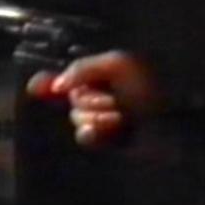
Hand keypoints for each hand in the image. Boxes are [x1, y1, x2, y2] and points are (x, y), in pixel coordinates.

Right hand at [26, 51, 158, 146]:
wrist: (168, 125)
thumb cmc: (150, 91)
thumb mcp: (118, 64)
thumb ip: (81, 68)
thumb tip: (57, 85)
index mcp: (108, 74)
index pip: (70, 75)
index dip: (51, 81)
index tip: (36, 86)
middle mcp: (104, 94)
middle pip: (71, 97)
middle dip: (89, 99)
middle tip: (114, 101)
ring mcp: (103, 119)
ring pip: (77, 116)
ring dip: (97, 116)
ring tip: (122, 117)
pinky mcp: (105, 140)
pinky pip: (83, 134)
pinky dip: (94, 131)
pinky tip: (111, 129)